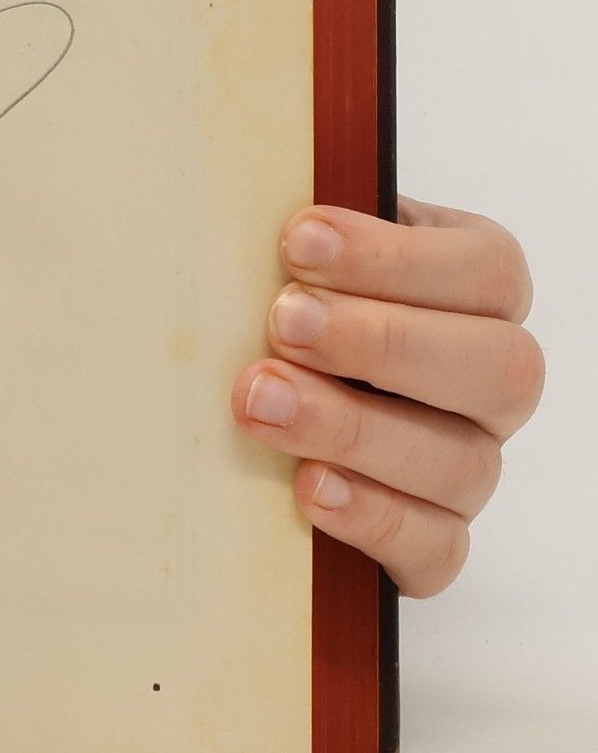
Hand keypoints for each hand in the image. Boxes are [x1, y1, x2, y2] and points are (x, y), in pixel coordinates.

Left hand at [231, 198, 542, 597]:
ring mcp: (470, 466)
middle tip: (280, 323)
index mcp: (474, 294)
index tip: (295, 241)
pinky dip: (372, 519)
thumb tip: (257, 204)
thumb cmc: (288, 308)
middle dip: (380, 342)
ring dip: (353, 427)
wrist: (258, 426)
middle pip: (496, 368)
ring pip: (460, 462)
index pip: (484, 271)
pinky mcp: (433, 542)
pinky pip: (435, 547)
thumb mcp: (300, 260)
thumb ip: (303, 239)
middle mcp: (490, 384)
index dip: (395, 257)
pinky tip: (306, 489)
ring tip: (260, 400)